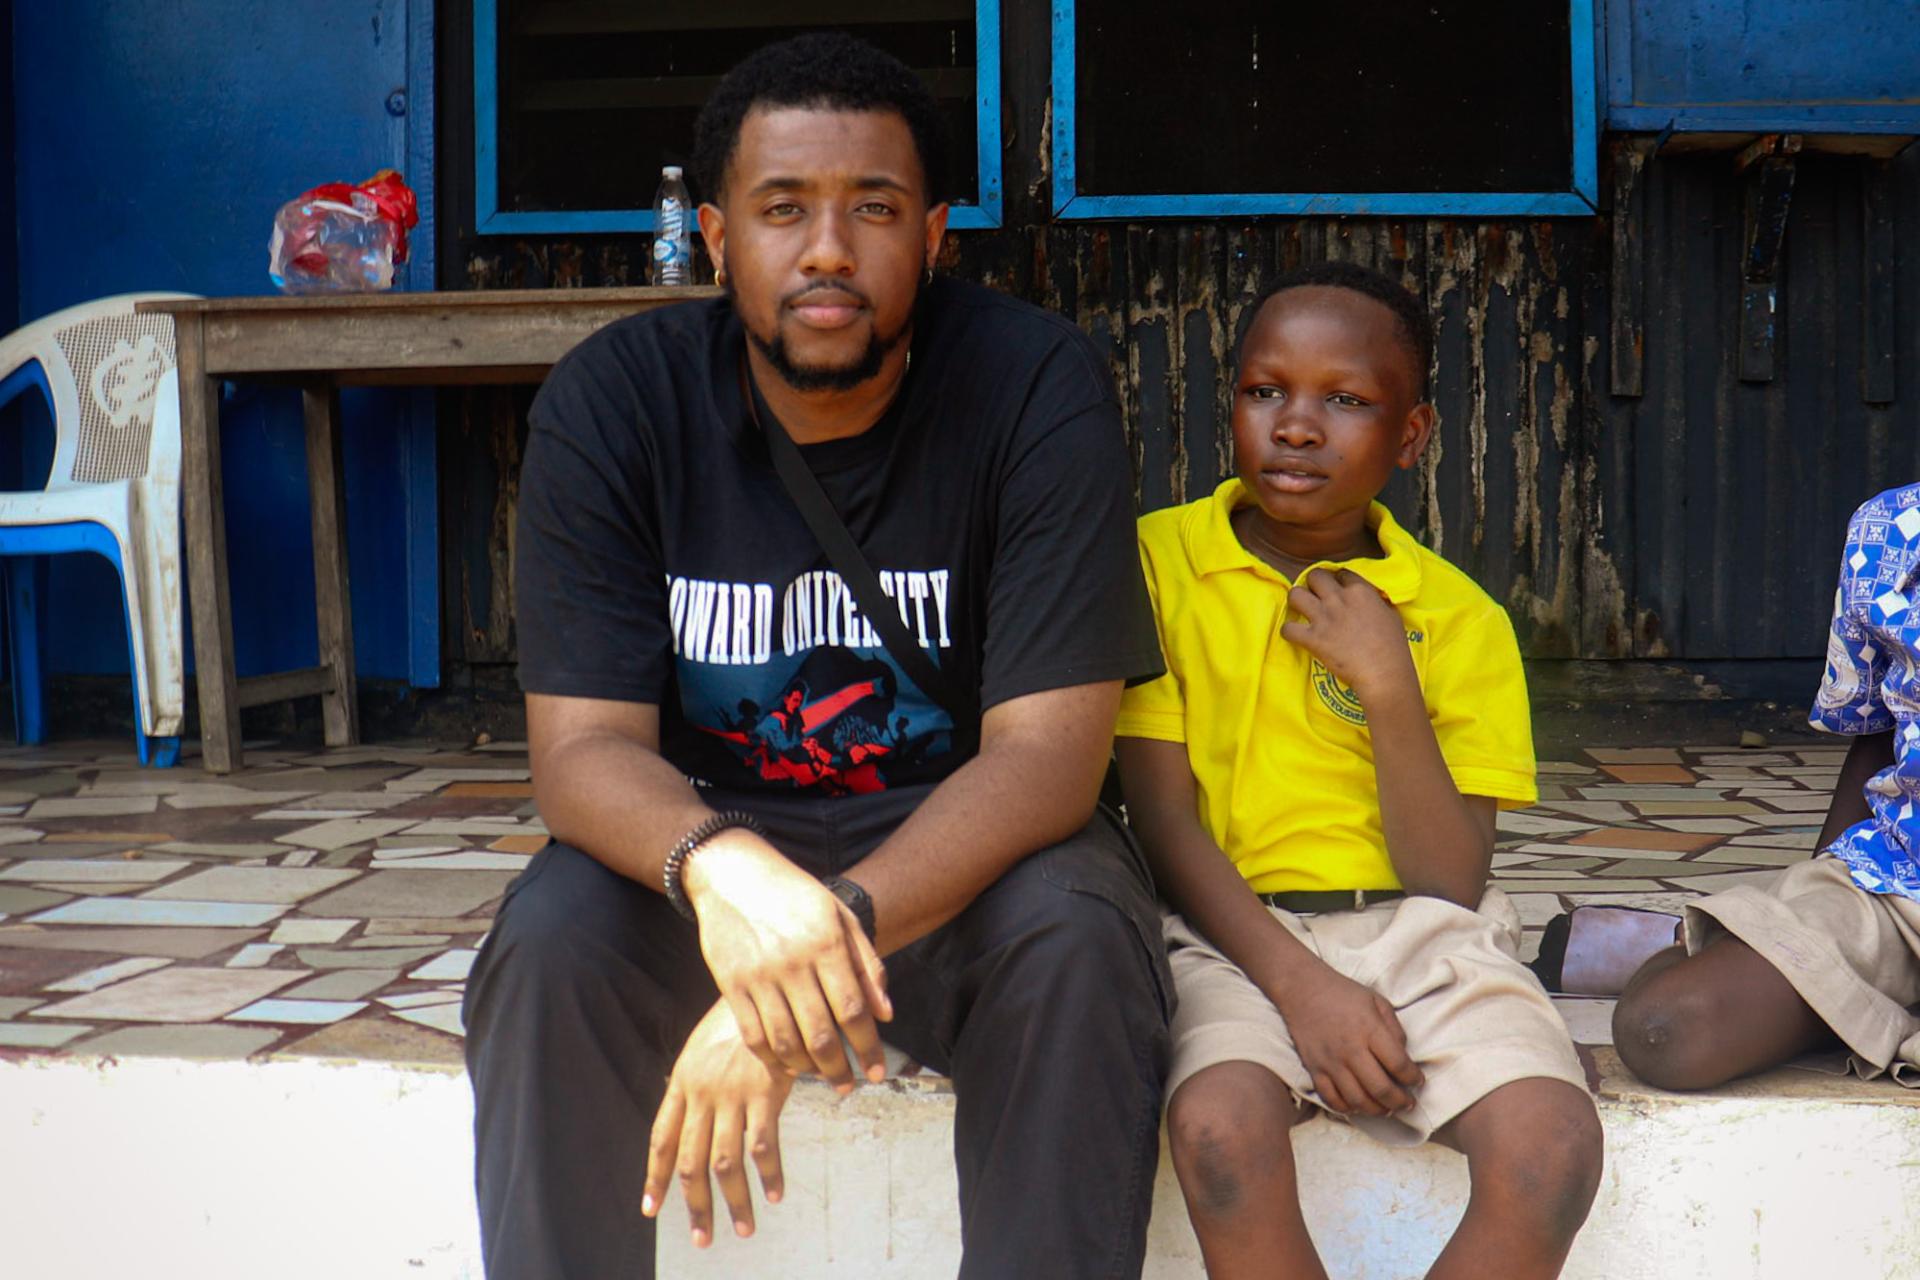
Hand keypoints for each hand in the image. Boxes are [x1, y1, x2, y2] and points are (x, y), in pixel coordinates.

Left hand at [644, 1000, 795, 1247]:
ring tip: (742, 1229)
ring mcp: (731, 1095)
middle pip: (690, 1162)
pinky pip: (763, 1147)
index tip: (650, 1207)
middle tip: (703, 1238)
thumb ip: (696, 1083)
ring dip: (733, 1203)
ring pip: (724, 1164)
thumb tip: (690, 1118)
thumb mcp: (703, 1046)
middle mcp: (701, 1094)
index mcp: (683, 1083)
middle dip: (694, 1205)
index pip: (660, 1139)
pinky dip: (769, 1175)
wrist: (767, 987)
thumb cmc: (739, 1017)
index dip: (654, 1177)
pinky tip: (775, 1194)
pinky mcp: (764, 1093)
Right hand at [686, 835, 892, 1089]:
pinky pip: (753, 1036)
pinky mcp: (731, 985)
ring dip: (808, 1069)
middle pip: (821, 1033)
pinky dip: (772, 1059)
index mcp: (825, 943)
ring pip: (786, 1041)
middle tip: (849, 1086)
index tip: (877, 1072)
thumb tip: (886, 1014)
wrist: (733, 874)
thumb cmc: (794, 894)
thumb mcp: (839, 915)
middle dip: (839, 1069)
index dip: (868, 1047)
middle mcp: (793, 962)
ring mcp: (759, 976)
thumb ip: (867, 963)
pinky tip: (787, 1066)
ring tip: (821, 1077)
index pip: (853, 1009)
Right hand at [1270, 965, 1423, 1116]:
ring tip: (1387, 1108)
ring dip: (1377, 1110)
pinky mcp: (1314, 1069)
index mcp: (1369, 1030)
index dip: (1413, 1078)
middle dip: (1400, 1102)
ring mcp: (1330, 1062)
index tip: (1417, 1080)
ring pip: (1357, 1100)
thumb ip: (1395, 1029)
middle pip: (1380, 1089)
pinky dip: (1347, 1109)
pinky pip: (1331, 1099)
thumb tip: (1404, 1058)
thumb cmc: (1343, 993)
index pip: (1398, 1064)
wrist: (1302, 989)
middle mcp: (1350, 1049)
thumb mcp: (1377, 1001)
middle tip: (1408, 1103)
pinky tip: (1358, 1105)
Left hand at [1280, 569, 1416, 700]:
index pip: (1341, 573)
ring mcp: (1323, 618)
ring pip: (1295, 594)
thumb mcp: (1392, 614)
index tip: (1339, 591)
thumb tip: (1373, 598)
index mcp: (1360, 591)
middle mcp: (1339, 599)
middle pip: (1315, 576)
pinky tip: (1296, 635)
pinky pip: (1288, 628)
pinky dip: (1289, 631)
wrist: (1383, 672)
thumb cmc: (1393, 647)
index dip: (1339, 581)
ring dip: (1296, 601)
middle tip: (1316, 597)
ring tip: (1301, 610)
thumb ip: (1377, 601)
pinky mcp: (1312, 638)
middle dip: (1314, 584)